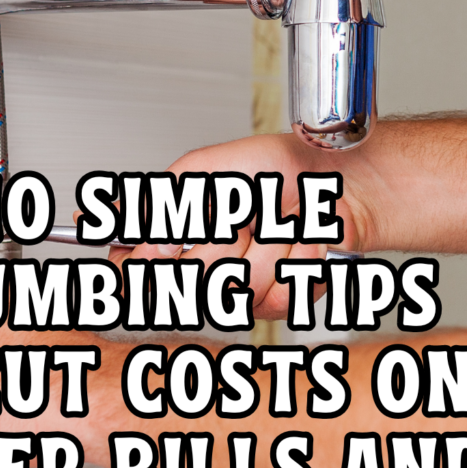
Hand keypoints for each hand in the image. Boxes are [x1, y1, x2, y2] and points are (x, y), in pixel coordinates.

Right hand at [107, 132, 365, 318]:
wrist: (346, 182)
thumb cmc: (286, 165)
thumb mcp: (208, 169)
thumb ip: (161, 200)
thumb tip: (120, 226)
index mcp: (181, 229)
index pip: (133, 262)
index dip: (133, 264)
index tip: (144, 249)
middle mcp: (207, 260)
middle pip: (184, 280)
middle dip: (219, 240)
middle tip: (243, 213)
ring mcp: (241, 284)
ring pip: (232, 291)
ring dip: (265, 248)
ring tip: (280, 221)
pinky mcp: (278, 301)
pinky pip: (274, 302)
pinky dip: (295, 264)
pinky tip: (303, 242)